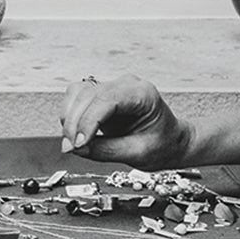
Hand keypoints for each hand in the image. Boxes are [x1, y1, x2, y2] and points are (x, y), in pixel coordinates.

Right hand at [59, 74, 191, 166]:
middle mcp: (126, 85)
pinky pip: (77, 97)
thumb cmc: (163, 144)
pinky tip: (73, 132)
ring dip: (69, 118)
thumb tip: (77, 149)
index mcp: (143, 94)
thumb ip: (106, 151)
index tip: (78, 143)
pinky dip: (70, 114)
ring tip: (70, 143)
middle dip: (74, 123)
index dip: (88, 121)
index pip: (107, 100)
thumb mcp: (138, 153)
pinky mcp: (101, 96)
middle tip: (69, 148)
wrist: (170, 141)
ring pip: (78, 93)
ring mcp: (112, 88)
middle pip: (88, 95)